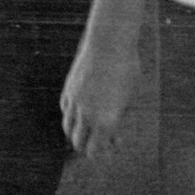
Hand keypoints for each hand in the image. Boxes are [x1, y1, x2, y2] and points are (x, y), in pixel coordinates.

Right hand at [61, 29, 143, 156]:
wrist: (109, 42)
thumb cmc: (126, 68)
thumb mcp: (129, 95)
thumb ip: (119, 115)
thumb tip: (112, 130)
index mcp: (107, 121)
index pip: (95, 151)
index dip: (103, 152)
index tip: (113, 143)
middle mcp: (87, 116)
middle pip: (78, 144)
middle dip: (88, 146)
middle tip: (100, 139)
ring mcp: (75, 102)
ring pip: (68, 129)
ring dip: (76, 133)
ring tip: (87, 129)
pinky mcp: (68, 89)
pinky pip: (65, 111)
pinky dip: (71, 116)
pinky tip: (81, 111)